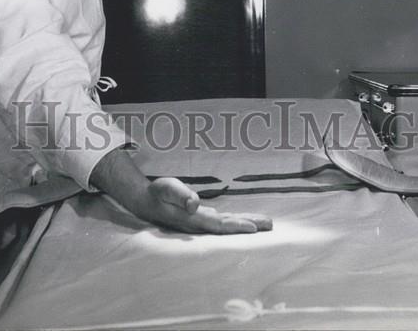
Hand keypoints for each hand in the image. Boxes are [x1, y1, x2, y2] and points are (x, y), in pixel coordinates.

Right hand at [90, 148, 271, 235]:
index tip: (254, 228)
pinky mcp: (202, 218)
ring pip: (228, 225)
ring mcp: (201, 223)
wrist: (146, 201)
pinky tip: (247, 222)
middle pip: (228, 227)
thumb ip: (180, 195)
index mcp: (193, 220)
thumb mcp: (167, 188)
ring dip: (246, 224)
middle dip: (249, 226)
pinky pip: (224, 221)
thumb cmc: (157, 193)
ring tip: (266, 224)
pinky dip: (237, 221)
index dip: (236, 227)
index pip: (219, 225)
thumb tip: (195, 203)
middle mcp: (200, 224)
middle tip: (270, 225)